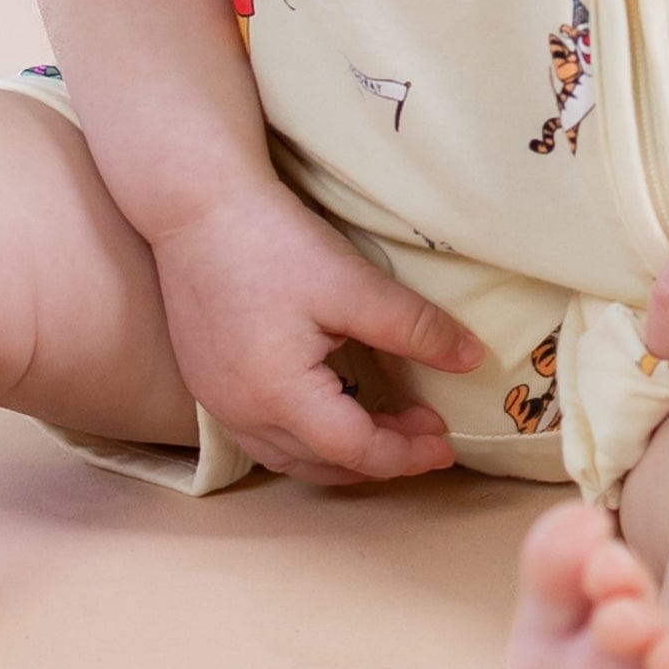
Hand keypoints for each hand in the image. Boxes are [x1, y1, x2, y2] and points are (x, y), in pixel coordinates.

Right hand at [146, 181, 484, 484]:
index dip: (407, 453)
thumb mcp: (351, 284)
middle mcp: (242, 413)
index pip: (356, 450)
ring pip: (290, 457)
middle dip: (380, 455)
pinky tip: (330, 408)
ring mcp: (218, 401)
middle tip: (425, 427)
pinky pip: (264, 436)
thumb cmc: (272, 241)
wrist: (195, 204)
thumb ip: (414, 328)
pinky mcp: (206, 382)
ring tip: (386, 424)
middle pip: (323, 464)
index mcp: (279, 396)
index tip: (446, 441)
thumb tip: (473, 359)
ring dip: (342, 453)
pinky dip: (307, 438)